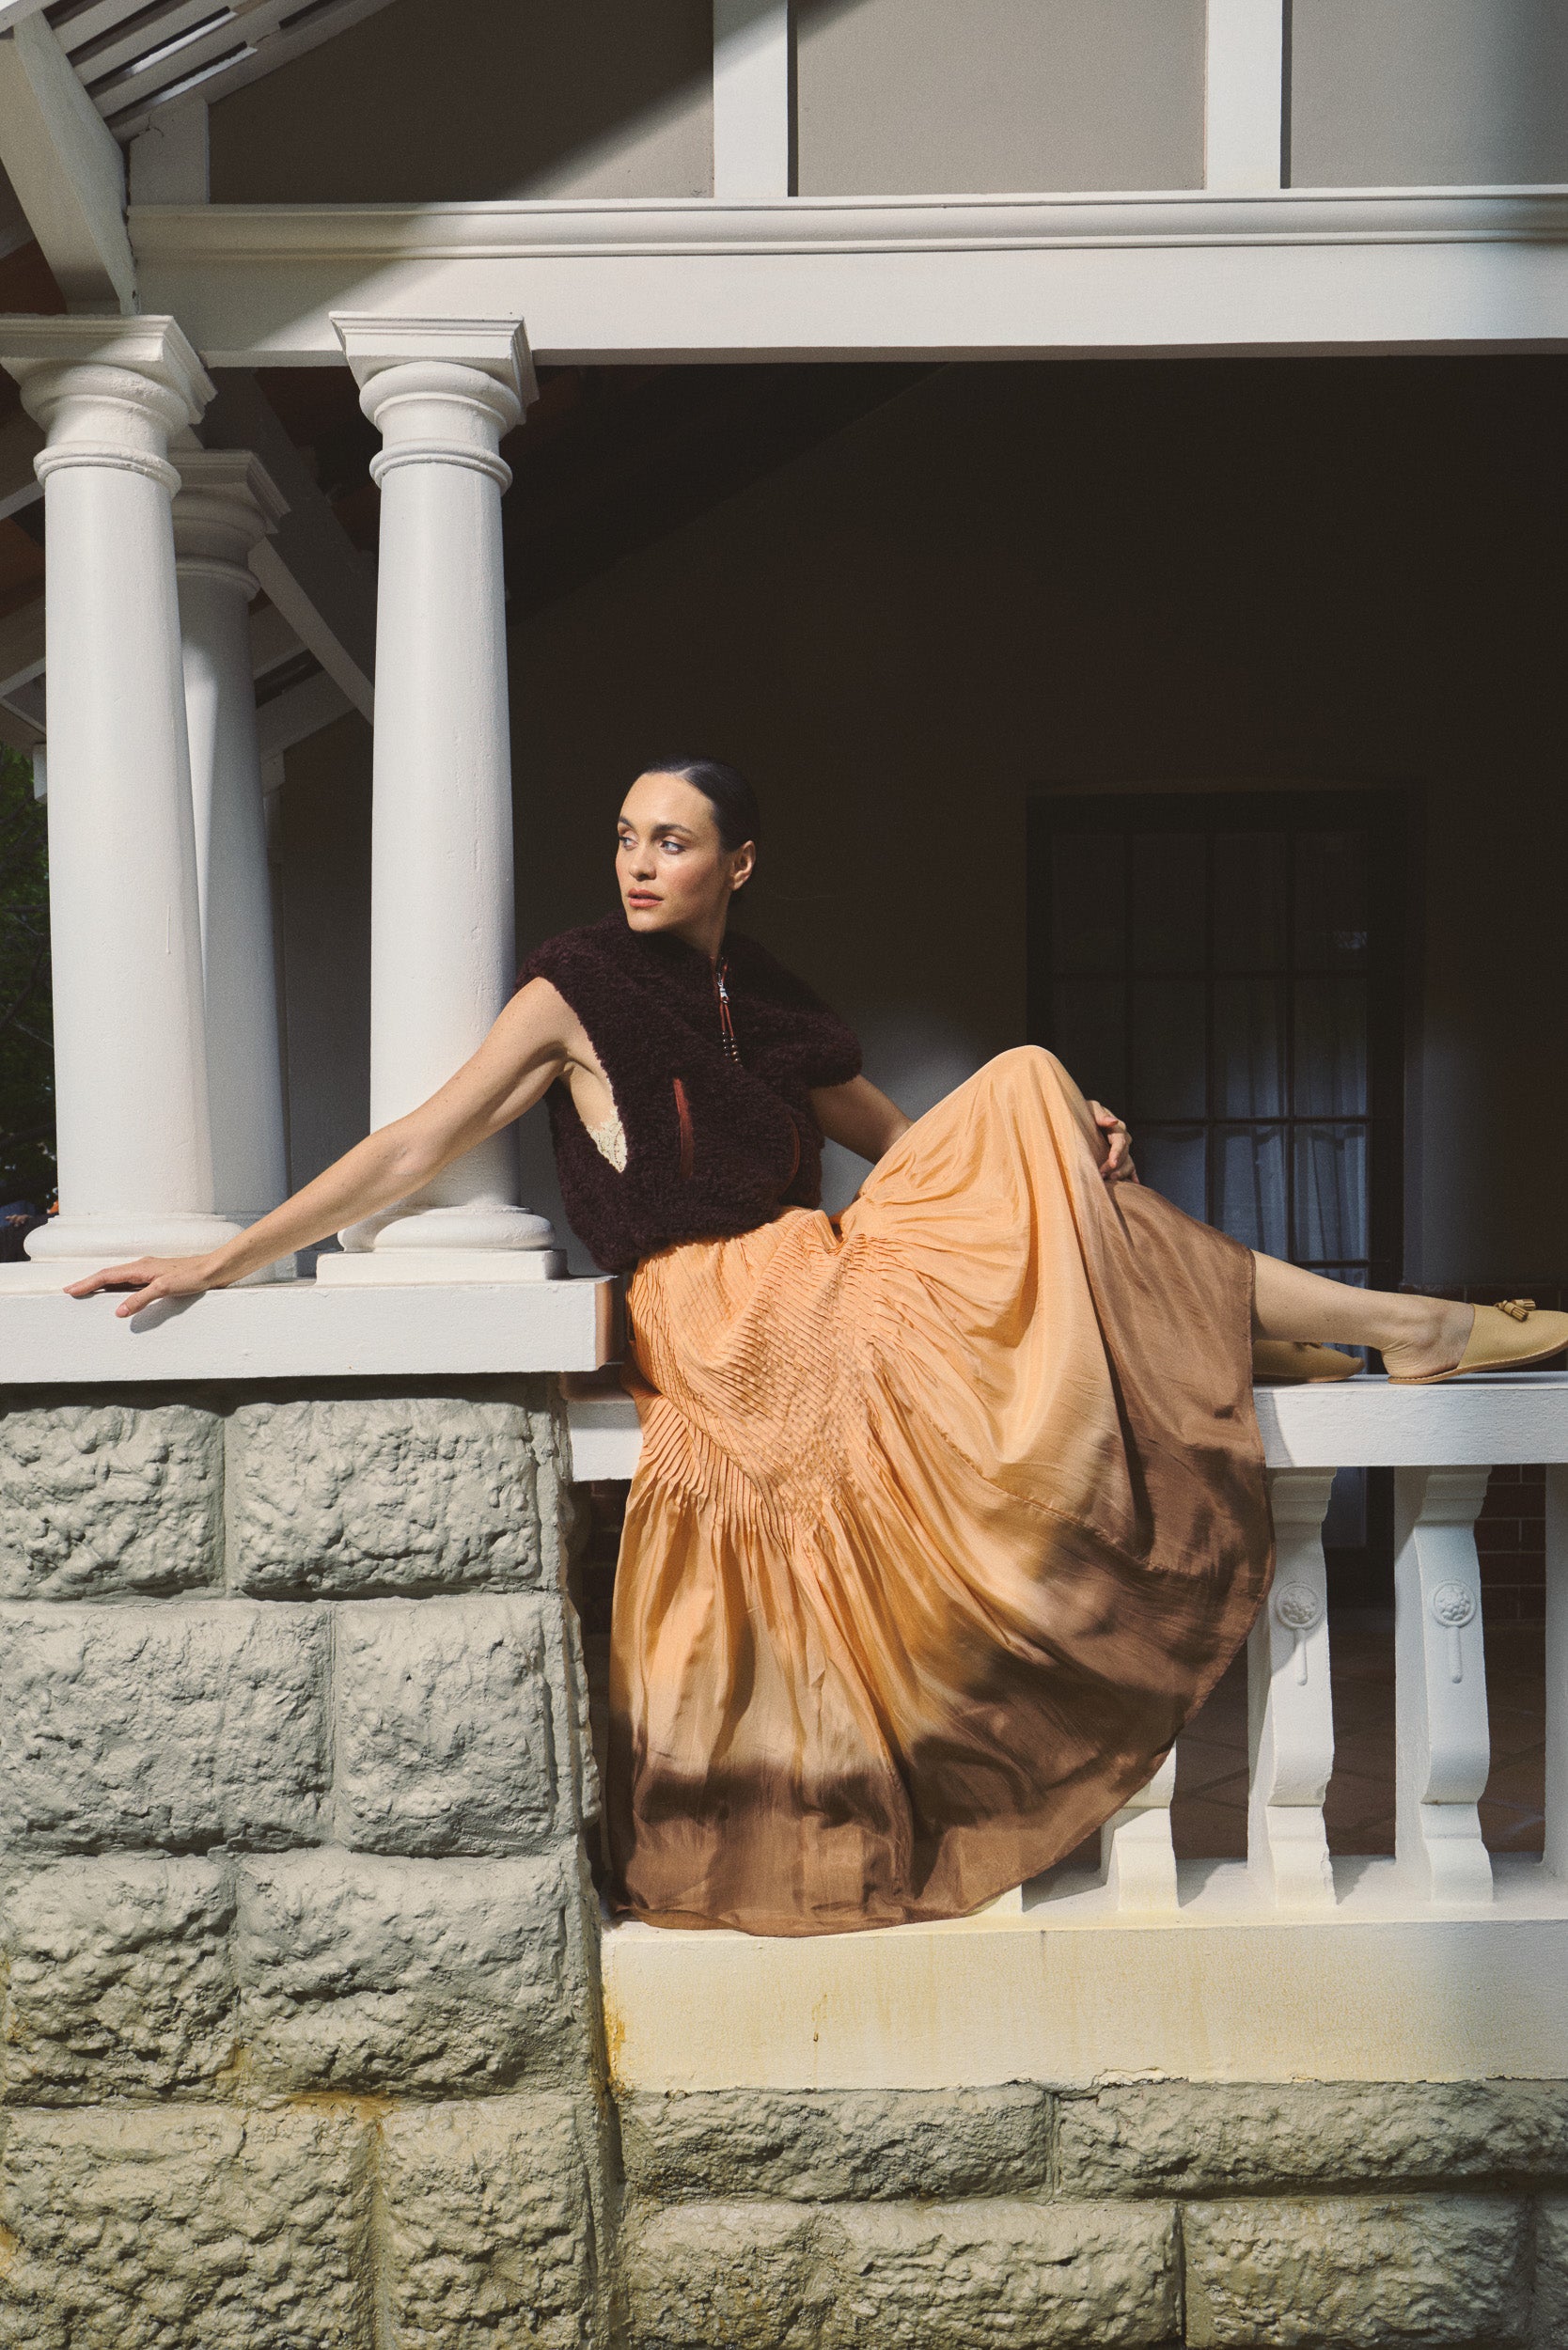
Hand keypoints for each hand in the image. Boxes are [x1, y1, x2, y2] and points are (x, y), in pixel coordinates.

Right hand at [64, 1254, 227, 1318]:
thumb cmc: (192, 1276)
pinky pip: (130, 1282)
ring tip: (87, 1292)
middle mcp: (142, 1267)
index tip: (70, 1290)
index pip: (106, 1276)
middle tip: (70, 1291)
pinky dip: (117, 1287)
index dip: (87, 1283)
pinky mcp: (157, 1277)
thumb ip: (141, 1299)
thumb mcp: (165, 1289)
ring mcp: (149, 1272)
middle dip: (88, 1283)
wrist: (214, 1270)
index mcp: (140, 1268)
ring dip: (101, 1285)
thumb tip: (119, 1311)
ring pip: (118, 1277)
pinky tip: (117, 1294)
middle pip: (108, 1275)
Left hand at [1088, 1101, 1137, 1184]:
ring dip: (1121, 1173)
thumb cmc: (1085, 1111)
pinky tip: (1134, 1184)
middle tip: (1102, 1175)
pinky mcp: (1119, 1156)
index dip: (1117, 1153)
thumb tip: (1114, 1122)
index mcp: (1117, 1128)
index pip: (1120, 1142)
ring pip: (1128, 1163)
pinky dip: (1132, 1175)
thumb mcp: (1091, 1109)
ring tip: (1111, 1180)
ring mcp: (1122, 1149)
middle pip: (1124, 1155)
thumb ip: (1101, 1115)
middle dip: (1115, 1166)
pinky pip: (1130, 1166)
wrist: (1081, 1115)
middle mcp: (1122, 1139)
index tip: (1112, 1163)